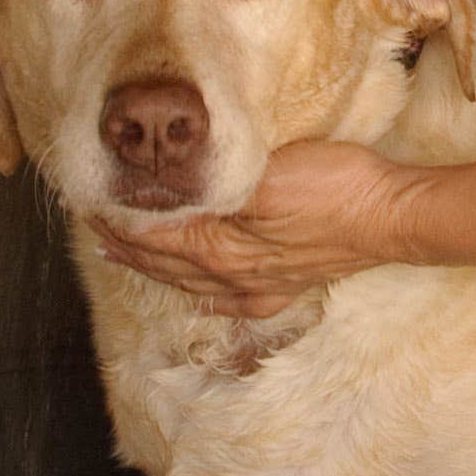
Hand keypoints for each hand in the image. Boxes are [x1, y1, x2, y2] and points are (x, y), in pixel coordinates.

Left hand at [87, 140, 418, 318]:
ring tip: (122, 255)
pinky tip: (198, 298)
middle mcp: (230, 272)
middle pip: (162, 259)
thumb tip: (163, 196)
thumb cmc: (331, 185)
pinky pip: (231, 300)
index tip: (87, 202)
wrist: (388, 216)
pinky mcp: (283, 286)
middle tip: (93, 225)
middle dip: (125, 242)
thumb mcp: (264, 175)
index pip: (151, 232)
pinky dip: (205, 298)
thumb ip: (211, 190)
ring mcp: (257, 284)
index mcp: (218, 243)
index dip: (117, 218)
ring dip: (153, 267)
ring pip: (190, 280)